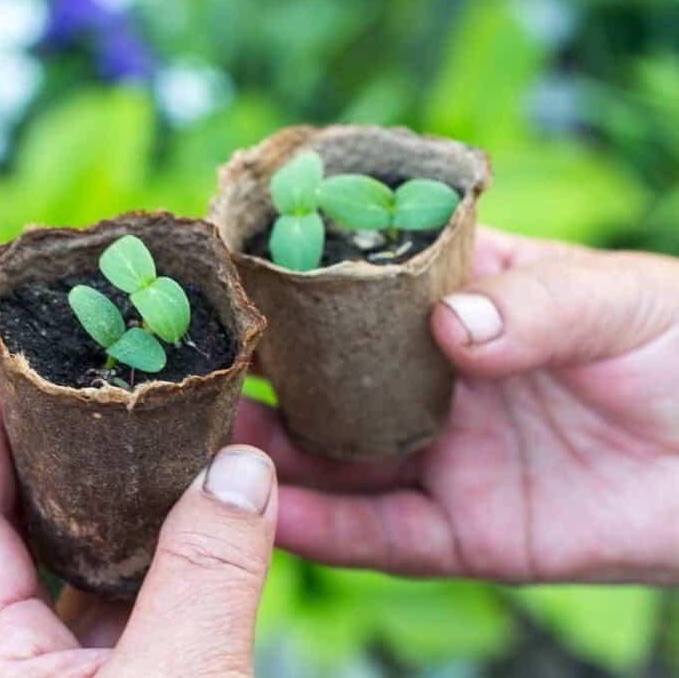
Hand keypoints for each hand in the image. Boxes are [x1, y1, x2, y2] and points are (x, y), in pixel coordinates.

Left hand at [0, 352, 278, 677]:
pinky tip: (204, 504)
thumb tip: (240, 465)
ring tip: (156, 419)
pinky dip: (172, 544)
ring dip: (123, 492)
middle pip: (18, 523)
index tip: (5, 346)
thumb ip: (205, 575)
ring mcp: (79, 675)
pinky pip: (143, 594)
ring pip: (88, 559)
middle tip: (89, 366)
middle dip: (50, 440)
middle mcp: (23, 659)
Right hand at [236, 227, 678, 584]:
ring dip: (270, 456)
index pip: (360, 289)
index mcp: (460, 305)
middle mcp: (434, 382)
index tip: (227, 274)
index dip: (296, 281)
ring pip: (335, 462)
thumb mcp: (620, 302)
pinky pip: (380, 537)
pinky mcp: (461, 534)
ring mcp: (443, 459)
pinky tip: (270, 518)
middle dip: (261, 375)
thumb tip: (450, 328)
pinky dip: (322, 532)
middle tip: (192, 366)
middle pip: (328, 381)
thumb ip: (536, 306)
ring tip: (206, 440)